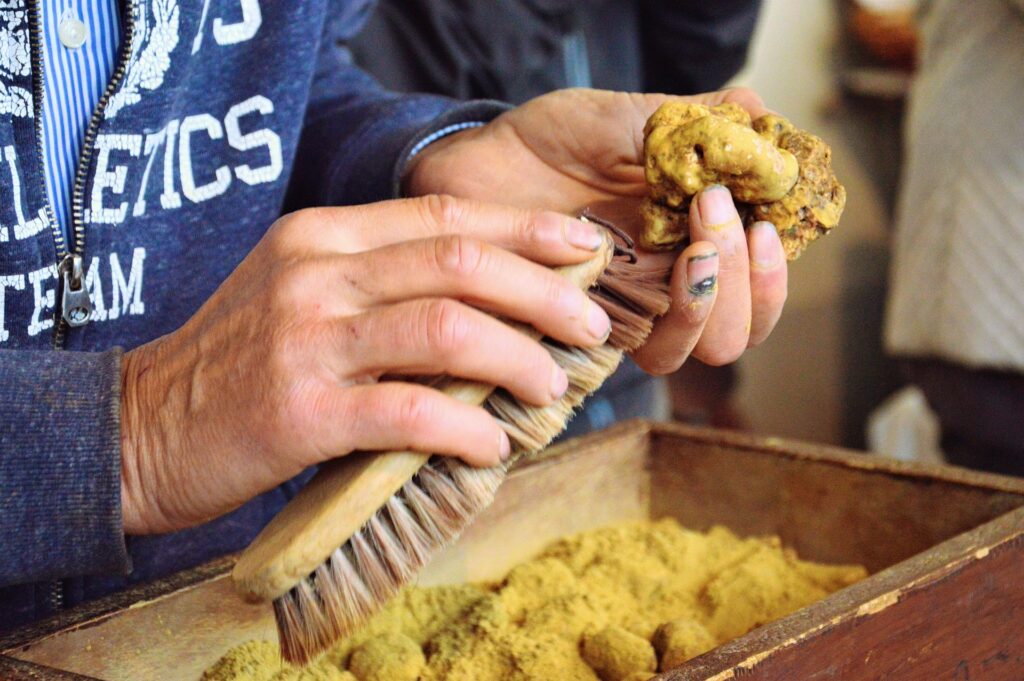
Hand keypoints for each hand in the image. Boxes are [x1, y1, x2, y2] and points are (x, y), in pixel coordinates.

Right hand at [119, 197, 611, 533]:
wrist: (143, 427)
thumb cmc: (238, 365)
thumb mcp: (300, 294)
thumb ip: (380, 283)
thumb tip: (494, 307)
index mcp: (322, 235)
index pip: (444, 214)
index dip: (525, 229)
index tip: (584, 248)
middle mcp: (316, 274)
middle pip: (460, 263)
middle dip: (543, 292)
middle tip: (589, 325)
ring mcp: (306, 339)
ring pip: (446, 330)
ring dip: (517, 358)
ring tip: (552, 386)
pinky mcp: (299, 411)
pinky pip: (408, 411)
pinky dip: (465, 428)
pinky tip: (492, 446)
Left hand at [406, 87, 787, 372]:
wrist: (478, 160)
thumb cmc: (554, 140)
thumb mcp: (628, 119)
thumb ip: (694, 123)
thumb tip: (759, 115)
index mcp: (695, 238)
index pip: (759, 285)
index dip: (770, 271)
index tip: (758, 223)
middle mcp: (668, 283)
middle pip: (736, 331)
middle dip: (739, 282)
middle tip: (713, 212)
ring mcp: (626, 307)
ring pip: (690, 350)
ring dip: (704, 307)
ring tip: (688, 249)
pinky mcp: (581, 325)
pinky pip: (623, 353)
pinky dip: (642, 325)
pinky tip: (624, 271)